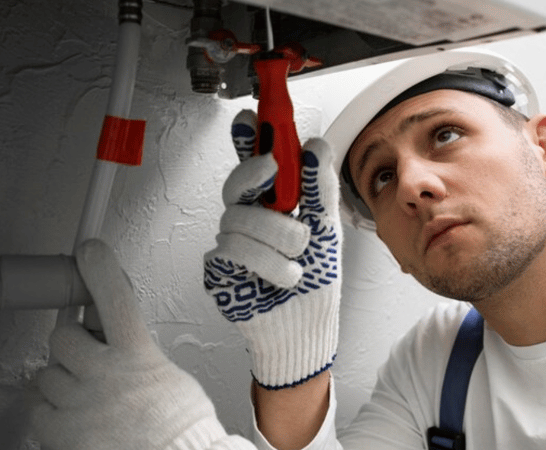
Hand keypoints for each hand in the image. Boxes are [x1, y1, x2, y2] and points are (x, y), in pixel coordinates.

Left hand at [30, 239, 250, 448]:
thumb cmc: (180, 430)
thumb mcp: (167, 376)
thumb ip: (137, 354)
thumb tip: (118, 344)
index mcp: (138, 356)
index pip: (115, 298)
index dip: (100, 269)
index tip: (90, 251)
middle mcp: (105, 374)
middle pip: (62, 337)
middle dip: (71, 345)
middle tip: (85, 357)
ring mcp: (79, 404)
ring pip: (47, 375)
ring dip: (62, 383)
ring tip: (87, 399)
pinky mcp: (61, 433)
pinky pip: (38, 410)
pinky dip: (52, 414)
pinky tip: (75, 420)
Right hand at [204, 110, 342, 388]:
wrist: (307, 327)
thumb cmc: (315, 279)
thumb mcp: (327, 228)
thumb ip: (319, 188)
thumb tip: (315, 147)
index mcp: (272, 203)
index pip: (253, 163)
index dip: (247, 139)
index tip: (251, 119)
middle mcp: (248, 218)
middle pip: (236, 183)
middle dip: (256, 176)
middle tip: (272, 169)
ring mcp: (230, 242)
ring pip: (238, 219)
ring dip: (278, 240)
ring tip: (297, 261)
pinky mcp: (218, 268)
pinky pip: (233, 250)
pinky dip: (267, 265)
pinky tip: (282, 277)